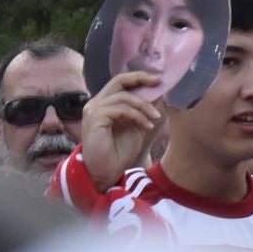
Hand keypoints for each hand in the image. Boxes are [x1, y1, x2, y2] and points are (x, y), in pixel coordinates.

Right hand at [80, 71, 164, 191]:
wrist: (106, 173)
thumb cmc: (118, 153)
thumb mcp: (136, 125)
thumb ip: (142, 109)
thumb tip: (158, 92)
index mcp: (104, 103)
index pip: (121, 82)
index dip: (139, 78)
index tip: (158, 81)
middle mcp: (96, 103)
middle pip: (119, 80)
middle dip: (141, 79)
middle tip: (158, 83)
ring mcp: (94, 109)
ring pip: (125, 97)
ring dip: (145, 106)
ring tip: (156, 118)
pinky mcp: (95, 117)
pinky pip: (122, 109)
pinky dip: (138, 116)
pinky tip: (147, 126)